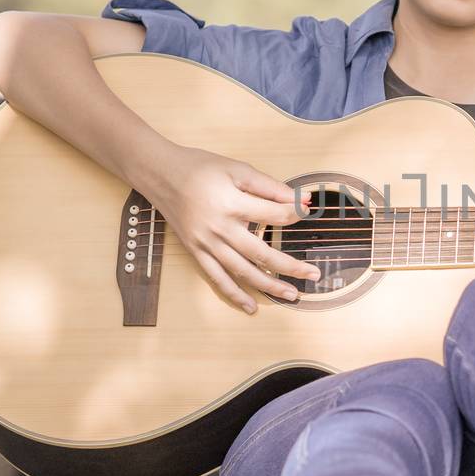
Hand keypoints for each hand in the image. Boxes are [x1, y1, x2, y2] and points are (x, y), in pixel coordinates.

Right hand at [146, 144, 321, 313]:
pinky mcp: (196, 252)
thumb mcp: (238, 169)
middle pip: (262, 253)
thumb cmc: (201, 168)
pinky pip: (217, 279)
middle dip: (291, 266)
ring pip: (243, 272)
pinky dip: (234, 295)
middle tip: (313, 274)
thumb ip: (269, 186)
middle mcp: (220, 229)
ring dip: (269, 286)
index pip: (273, 215)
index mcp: (232, 204)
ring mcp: (207, 244)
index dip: (294, 214)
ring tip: (292, 295)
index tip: (307, 212)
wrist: (161, 174)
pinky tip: (251, 307)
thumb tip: (300, 200)